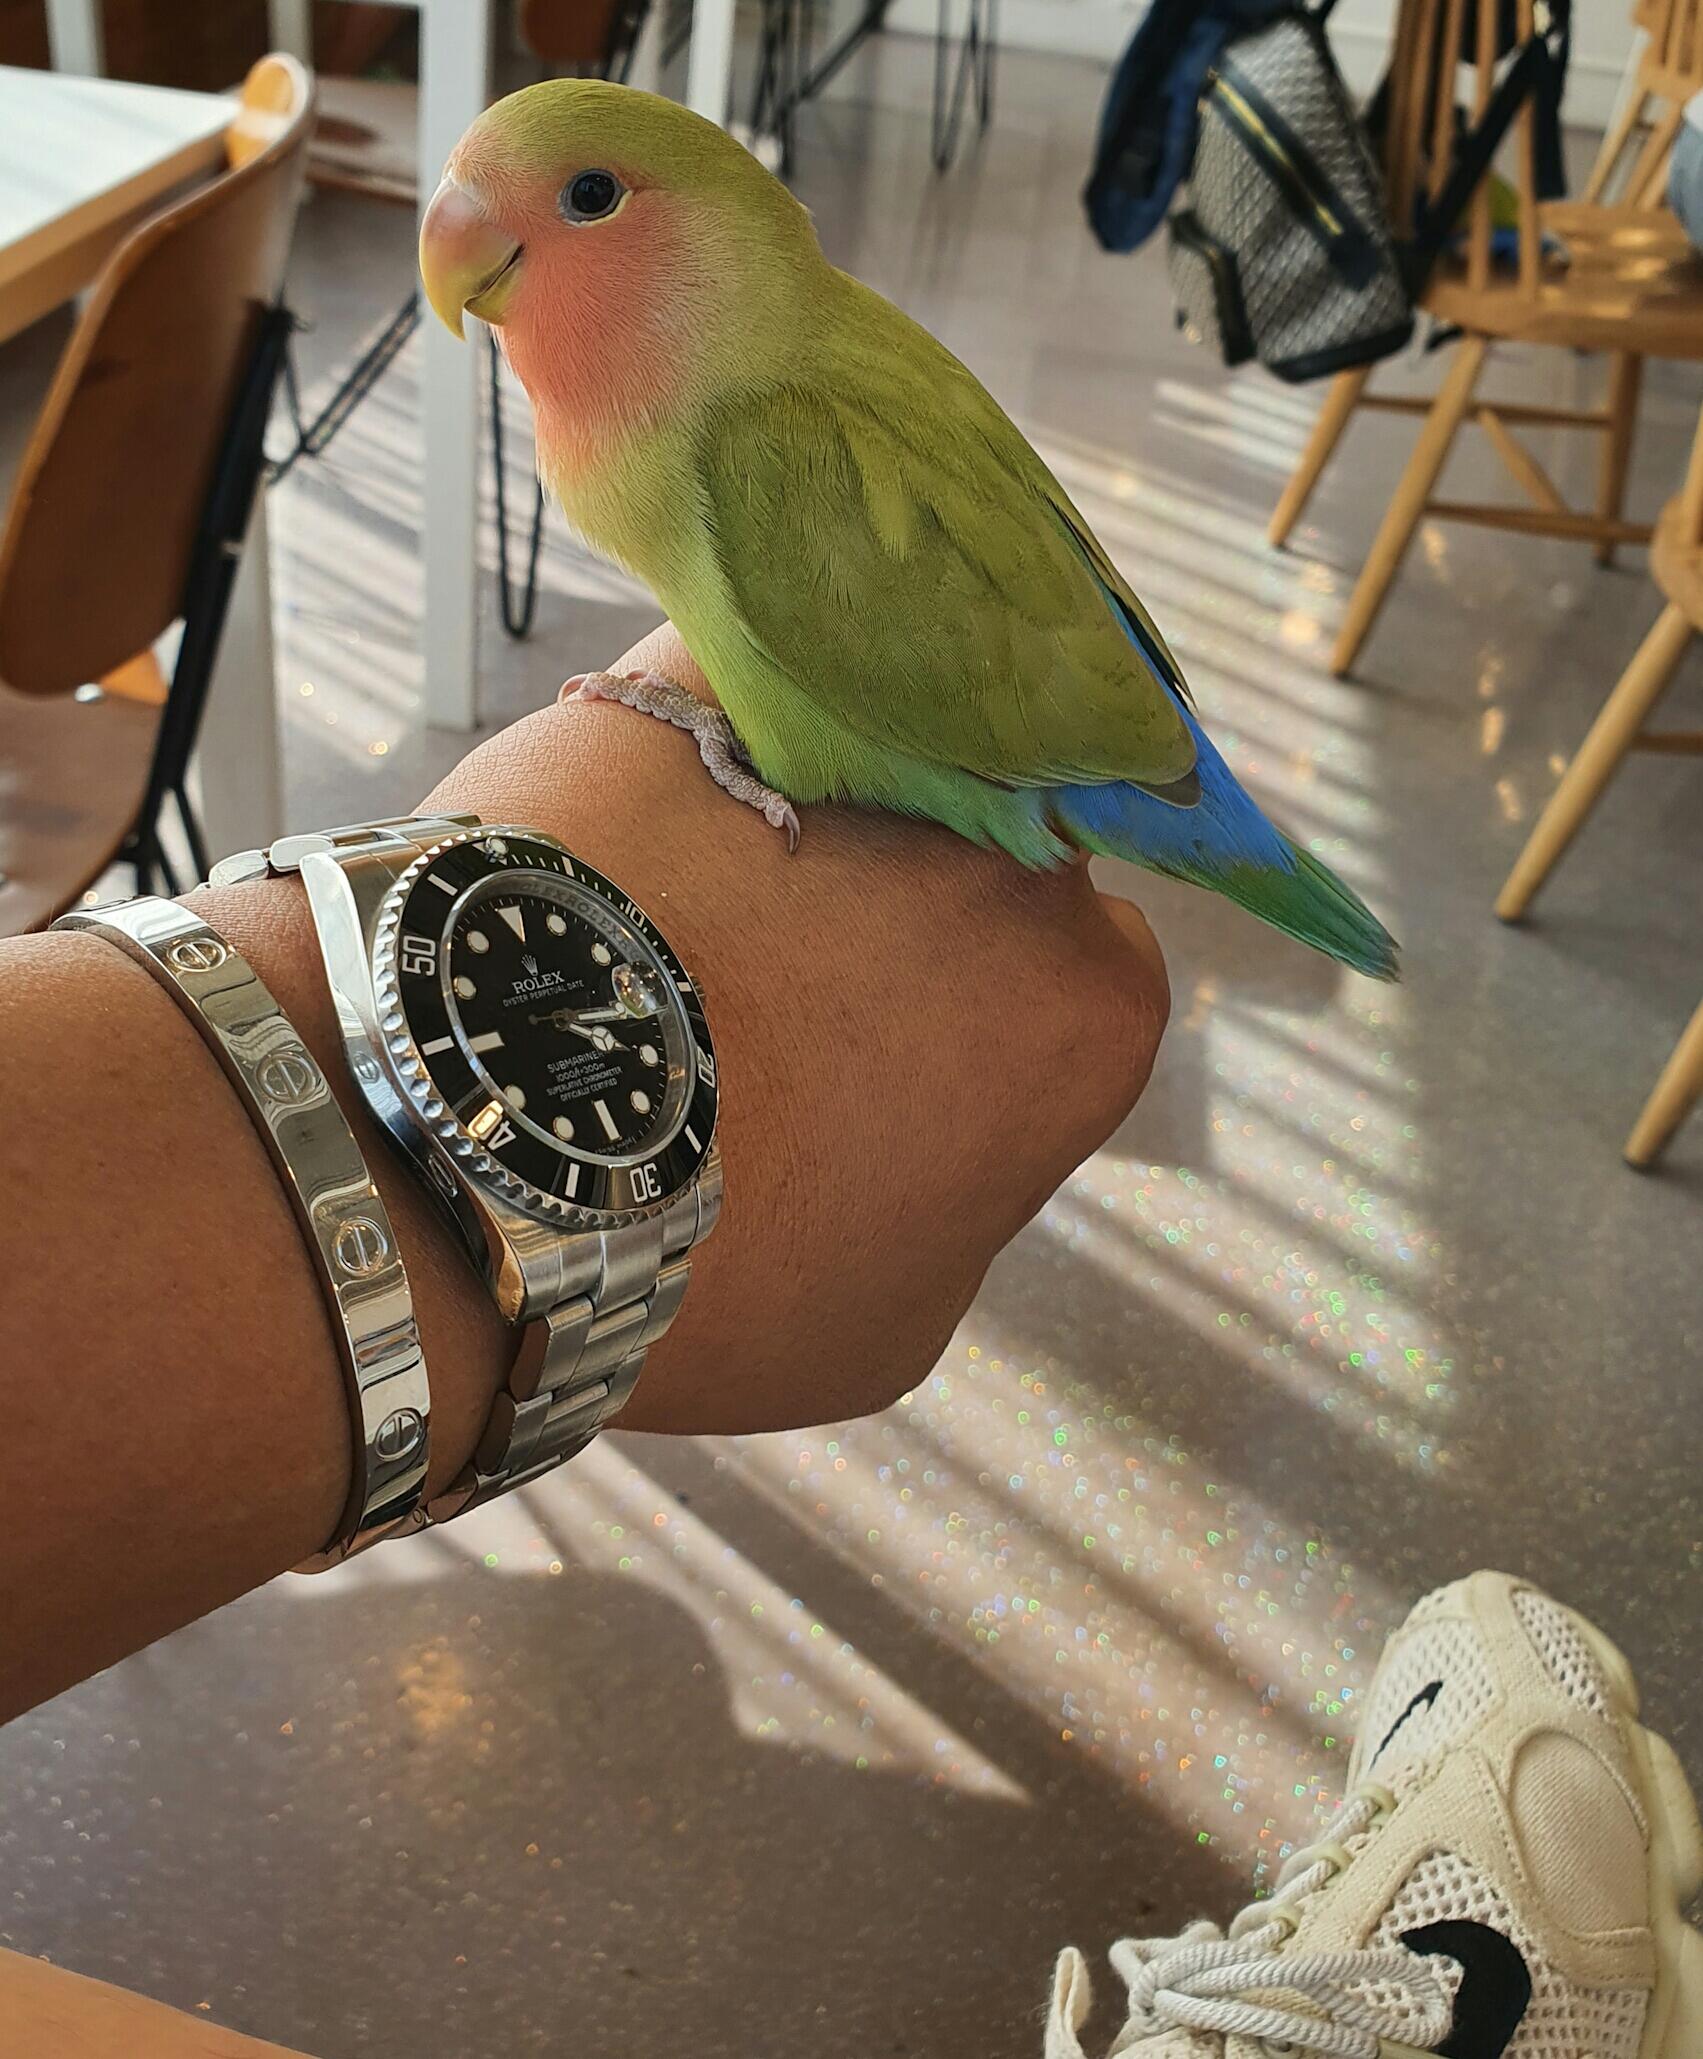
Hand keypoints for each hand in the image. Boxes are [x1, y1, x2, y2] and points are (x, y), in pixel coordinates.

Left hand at [431, 624, 1169, 1433]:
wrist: (491, 1138)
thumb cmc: (707, 1275)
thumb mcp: (888, 1323)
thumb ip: (959, 1207)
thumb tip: (920, 1144)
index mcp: (1089, 1006)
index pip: (1074, 989)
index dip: (982, 1033)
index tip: (893, 1071)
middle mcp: (1014, 854)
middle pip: (987, 862)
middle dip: (913, 913)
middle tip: (785, 991)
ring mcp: (872, 746)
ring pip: (870, 768)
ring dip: (811, 825)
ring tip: (684, 912)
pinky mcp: (717, 676)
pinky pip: (734, 691)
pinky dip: (697, 744)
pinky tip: (631, 825)